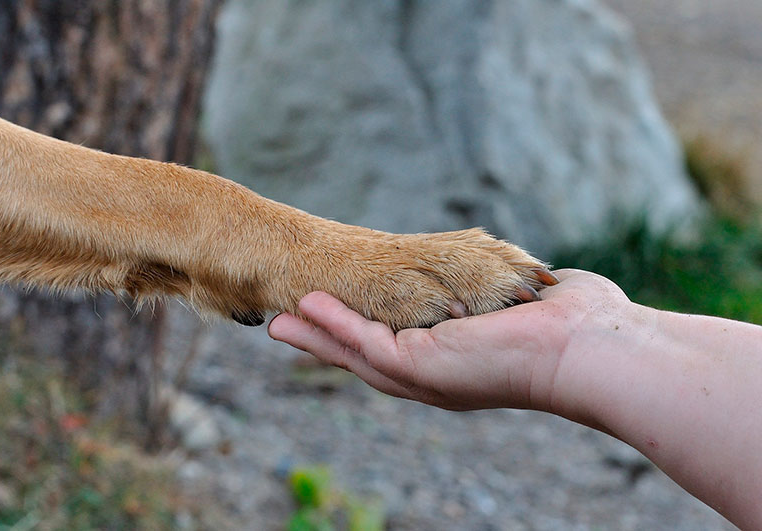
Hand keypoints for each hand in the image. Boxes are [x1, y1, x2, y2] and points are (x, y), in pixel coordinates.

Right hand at [268, 269, 631, 411]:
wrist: (591, 347)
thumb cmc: (574, 323)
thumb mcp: (526, 301)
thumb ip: (512, 291)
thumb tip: (535, 280)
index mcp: (457, 362)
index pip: (399, 346)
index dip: (364, 332)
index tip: (336, 315)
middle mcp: (436, 375)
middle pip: (366, 358)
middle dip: (326, 341)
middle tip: (285, 326)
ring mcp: (425, 376)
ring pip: (356, 355)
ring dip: (317, 336)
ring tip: (280, 320)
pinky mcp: (420, 366)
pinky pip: (364, 343)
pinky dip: (333, 326)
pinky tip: (306, 309)